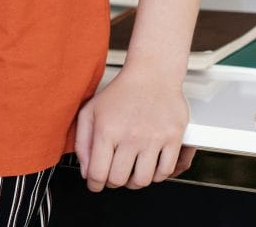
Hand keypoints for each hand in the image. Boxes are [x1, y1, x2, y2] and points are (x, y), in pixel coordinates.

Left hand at [73, 63, 194, 191]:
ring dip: (134, 180)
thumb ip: (82, 142)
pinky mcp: (173, 138)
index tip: (96, 183)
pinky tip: (149, 165)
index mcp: (107, 129)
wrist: (152, 73)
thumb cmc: (121, 92)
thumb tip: (86, 172)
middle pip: (119, 180)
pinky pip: (165, 172)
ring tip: (131, 169)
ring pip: (142, 180)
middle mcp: (130, 135)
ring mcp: (153, 138)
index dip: (94, 184)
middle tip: (114, 173)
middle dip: (113, 182)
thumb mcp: (91, 110)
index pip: (97, 174)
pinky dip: (156, 175)